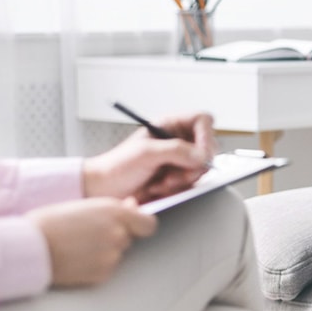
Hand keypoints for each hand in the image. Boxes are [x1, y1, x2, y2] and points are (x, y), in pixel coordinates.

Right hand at [32, 197, 156, 286]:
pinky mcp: (102, 274)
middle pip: (129, 238)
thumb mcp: (85, 205)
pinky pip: (106, 269)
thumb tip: (133, 206)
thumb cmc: (51, 222)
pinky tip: (77, 258)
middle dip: (116, 236)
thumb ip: (114, 207)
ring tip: (78, 246)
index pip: (148, 224)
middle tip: (89, 234)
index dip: (140, 225)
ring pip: (117, 254)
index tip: (133, 225)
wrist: (29, 247)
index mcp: (115, 212)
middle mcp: (118, 234)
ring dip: (105, 251)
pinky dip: (96, 265)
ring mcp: (111, 256)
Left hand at [82, 112, 215, 201]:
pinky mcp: (178, 177)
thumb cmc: (116, 166)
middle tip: (177, 174)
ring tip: (161, 182)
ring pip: (201, 168)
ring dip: (183, 179)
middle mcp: (178, 140)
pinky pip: (192, 183)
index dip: (206, 136)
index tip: (200, 154)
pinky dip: (178, 189)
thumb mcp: (145, 153)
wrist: (104, 189)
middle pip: (207, 147)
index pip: (202, 121)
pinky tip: (159, 188)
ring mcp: (179, 160)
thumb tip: (201, 155)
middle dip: (194, 165)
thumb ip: (175, 151)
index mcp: (169, 125)